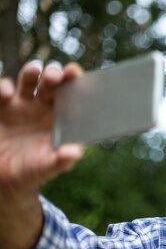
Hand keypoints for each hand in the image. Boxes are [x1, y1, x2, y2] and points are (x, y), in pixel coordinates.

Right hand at [0, 62, 83, 190]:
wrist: (2, 177)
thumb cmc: (31, 170)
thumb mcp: (46, 168)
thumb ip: (60, 160)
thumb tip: (75, 152)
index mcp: (59, 118)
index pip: (70, 96)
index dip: (73, 82)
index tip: (74, 72)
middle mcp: (42, 107)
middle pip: (50, 83)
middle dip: (53, 74)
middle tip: (54, 75)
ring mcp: (20, 105)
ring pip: (27, 81)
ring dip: (31, 73)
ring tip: (35, 70)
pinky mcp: (0, 107)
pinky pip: (1, 92)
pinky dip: (2, 88)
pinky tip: (6, 93)